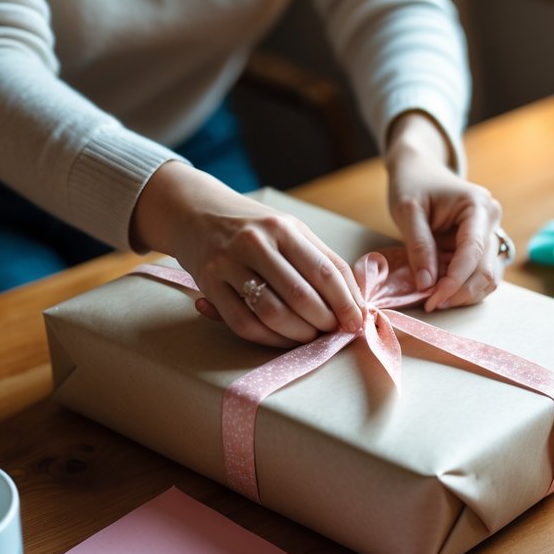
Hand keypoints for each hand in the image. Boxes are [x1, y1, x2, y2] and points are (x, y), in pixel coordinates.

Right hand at [131, 162, 364, 347]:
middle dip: (324, 322)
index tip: (357, 322)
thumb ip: (322, 260)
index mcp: (284, 228)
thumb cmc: (254, 227)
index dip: (346, 302)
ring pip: (273, 313)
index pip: (325, 271)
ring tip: (310, 337)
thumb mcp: (290, 230)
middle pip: (301, 296)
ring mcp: (229, 264)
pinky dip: (269, 339)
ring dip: (299, 334)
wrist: (196, 214)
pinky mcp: (209, 285)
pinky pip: (244, 323)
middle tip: (333, 332)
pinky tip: (282, 339)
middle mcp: (255, 243)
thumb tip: (357, 301)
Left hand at [385, 112, 503, 311]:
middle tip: (430, 303)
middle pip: (486, 271)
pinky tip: (441, 290)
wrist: (419, 169)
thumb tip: (427, 285)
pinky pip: (480, 275)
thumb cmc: (412, 185)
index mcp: (478, 206)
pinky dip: (463, 288)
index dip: (454, 281)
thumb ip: (419, 247)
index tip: (431, 299)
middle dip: (458, 292)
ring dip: (463, 294)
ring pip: (488, 278)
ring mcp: (491, 234)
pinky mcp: (484, 247)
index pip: (473, 252)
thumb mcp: (407, 211)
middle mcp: (492, 220)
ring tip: (434, 298)